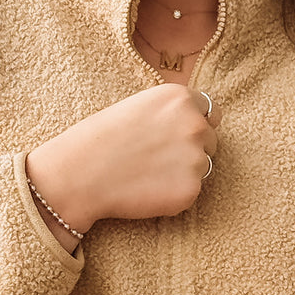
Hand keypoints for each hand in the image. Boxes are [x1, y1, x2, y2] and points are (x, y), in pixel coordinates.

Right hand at [26, 86, 219, 235]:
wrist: (83, 174)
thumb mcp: (138, 106)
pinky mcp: (191, 190)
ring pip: (203, 168)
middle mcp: (195, 124)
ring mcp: (196, 158)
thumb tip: (194, 123)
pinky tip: (148, 190)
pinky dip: (175, 195)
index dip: (194, 125)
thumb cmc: (101, 139)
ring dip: (183, 173)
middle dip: (192, 150)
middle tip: (158, 160)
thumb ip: (170, 113)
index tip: (176, 138)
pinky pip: (191, 193)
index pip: (210, 111)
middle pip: (211, 140)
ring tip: (148, 174)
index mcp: (180, 98)